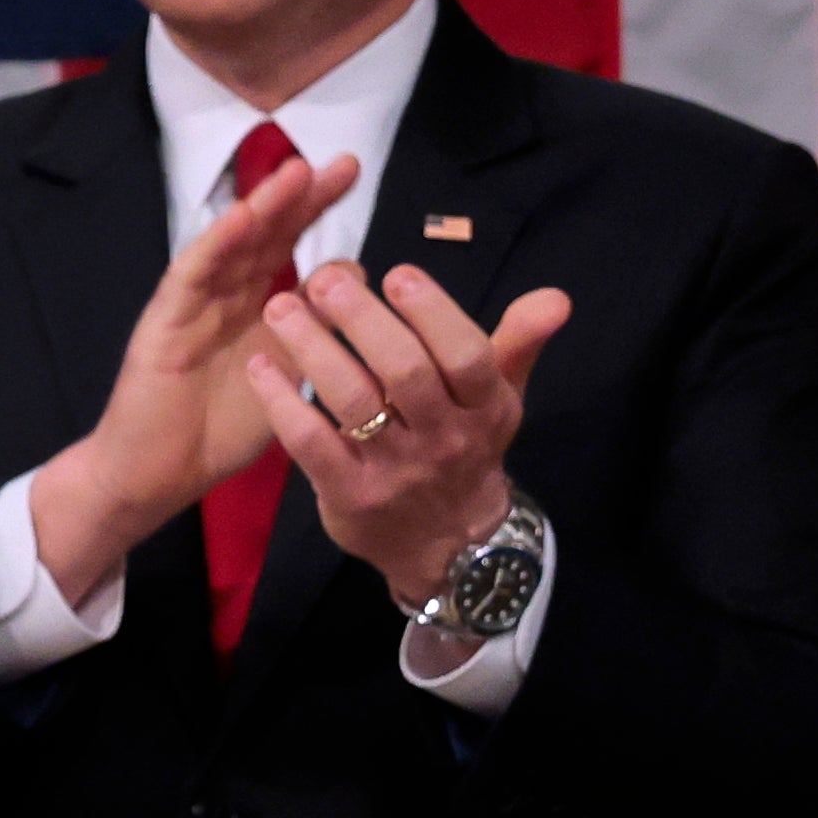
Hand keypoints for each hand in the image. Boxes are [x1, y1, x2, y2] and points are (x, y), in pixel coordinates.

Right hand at [27, 146, 362, 604]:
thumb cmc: (215, 432)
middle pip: (265, 235)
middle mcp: (223, 297)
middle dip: (300, 197)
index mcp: (253, 309)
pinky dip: (216, 245)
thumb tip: (356, 285)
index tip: (349, 174)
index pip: (288, 247)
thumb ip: (314, 336)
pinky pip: (192, 277)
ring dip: (262, 208)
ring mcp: (191, 306)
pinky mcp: (163, 324)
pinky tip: (242, 218)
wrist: (155, 475)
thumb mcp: (283, 380)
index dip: (316, 212)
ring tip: (296, 172)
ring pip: (230, 247)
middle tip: (343, 162)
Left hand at [247, 259, 572, 615]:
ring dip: (313, 348)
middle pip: (405, 371)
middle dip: (363, 319)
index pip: (466, 355)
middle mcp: (445, 439)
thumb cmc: (467, 448)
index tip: (397, 272)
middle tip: (324, 278)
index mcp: (486, 409)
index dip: (434, 312)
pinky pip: (311, 443)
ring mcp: (396, 470)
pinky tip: (262, 366)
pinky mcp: (349, 495)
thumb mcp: (500, 399)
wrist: (447, 546)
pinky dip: (283, 402)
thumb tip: (556, 296)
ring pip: (353, 400)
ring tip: (281, 307)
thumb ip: (518, 343)